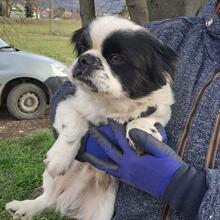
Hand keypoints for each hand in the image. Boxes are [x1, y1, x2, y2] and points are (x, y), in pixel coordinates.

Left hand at [80, 120, 206, 216]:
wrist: (175, 186)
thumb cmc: (169, 166)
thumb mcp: (160, 150)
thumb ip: (145, 140)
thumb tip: (130, 130)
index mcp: (133, 159)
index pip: (120, 140)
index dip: (114, 128)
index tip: (108, 119)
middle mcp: (126, 167)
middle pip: (108, 151)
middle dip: (99, 139)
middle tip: (91, 130)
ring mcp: (126, 175)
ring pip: (106, 166)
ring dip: (95, 159)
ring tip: (85, 154)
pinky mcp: (128, 180)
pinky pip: (112, 173)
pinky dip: (104, 167)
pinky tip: (101, 164)